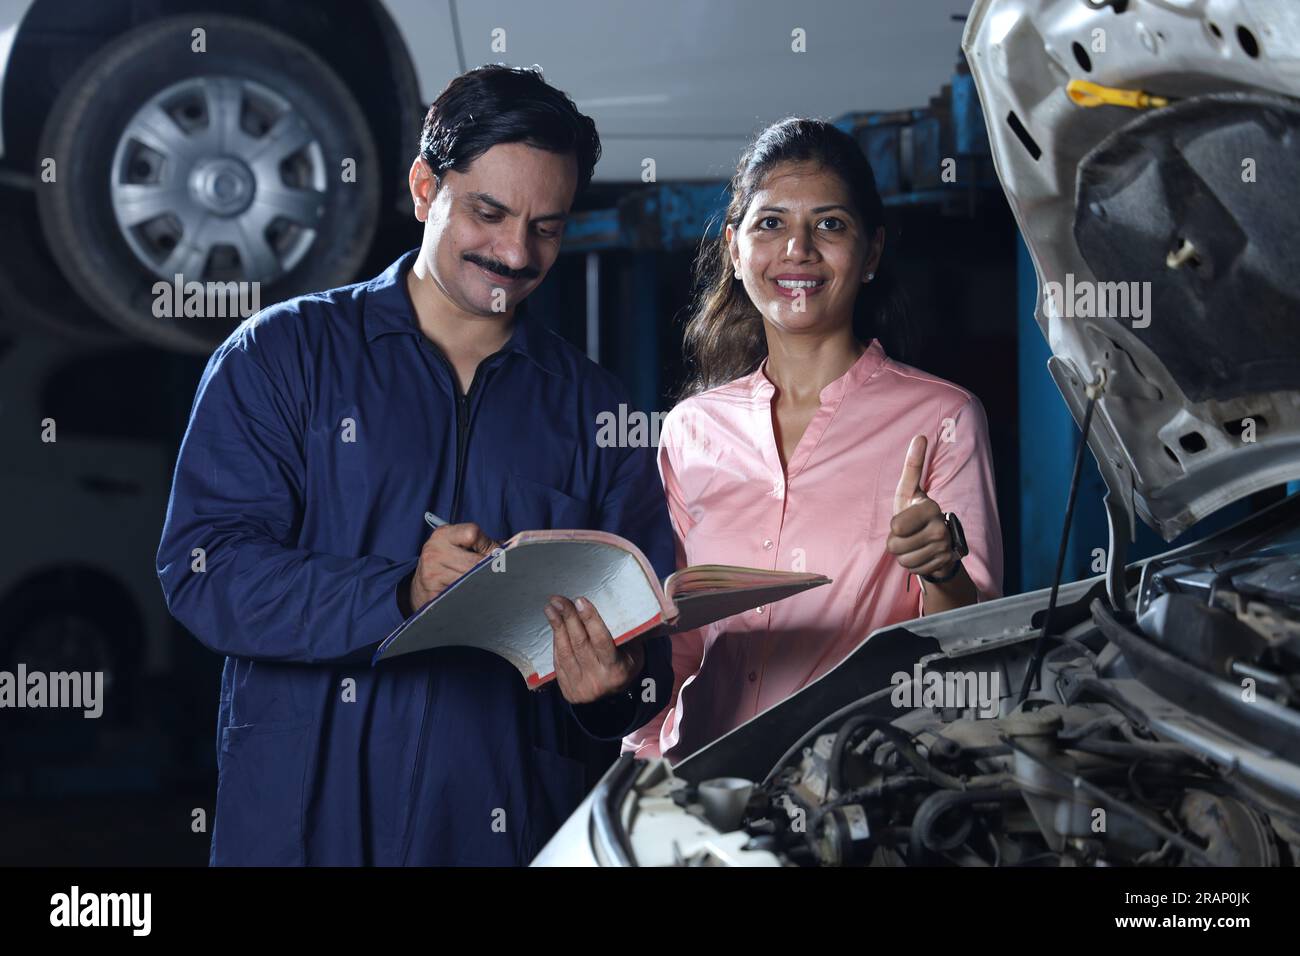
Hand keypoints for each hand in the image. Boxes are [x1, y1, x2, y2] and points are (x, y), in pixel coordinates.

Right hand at [409, 522, 498, 609]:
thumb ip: (484, 544)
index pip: (472, 533)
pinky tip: (473, 595)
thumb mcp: (459, 544)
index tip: (493, 554)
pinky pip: (462, 596)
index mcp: (443, 534)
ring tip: (487, 585)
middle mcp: (434, 551)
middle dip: (490, 570)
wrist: (420, 585)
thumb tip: (513, 549)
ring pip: (471, 582)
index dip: (488, 545)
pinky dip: (472, 597)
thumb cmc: (448, 561)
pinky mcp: (432, 594)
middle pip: (475, 562)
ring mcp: (431, 574)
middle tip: (500, 574)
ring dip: (483, 585)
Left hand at [544, 595, 643, 704]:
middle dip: (568, 618)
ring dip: (556, 627)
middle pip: (579, 643)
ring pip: (565, 651)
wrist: (614, 697)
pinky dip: (556, 641)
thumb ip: (624, 633)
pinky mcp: (567, 689)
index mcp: (617, 669)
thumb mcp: (634, 652)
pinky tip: (554, 625)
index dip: (590, 620)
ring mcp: (580, 686)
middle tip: (559, 600)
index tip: (580, 601)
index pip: (601, 641)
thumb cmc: (625, 665)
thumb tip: (616, 602)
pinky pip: (558, 661)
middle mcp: (597, 680)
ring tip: (551, 608)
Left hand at [886, 435, 957, 579]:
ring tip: (915, 544)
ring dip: (903, 555)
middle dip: (895, 543)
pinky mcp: (943, 563)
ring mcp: (944, 547)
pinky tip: (923, 555)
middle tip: (907, 535)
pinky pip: (913, 570)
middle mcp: (940, 527)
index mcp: (930, 507)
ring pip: (903, 560)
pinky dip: (913, 565)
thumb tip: (920, 436)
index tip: (904, 521)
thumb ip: (912, 466)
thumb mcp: (909, 491)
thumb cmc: (915, 513)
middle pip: (895, 546)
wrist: (937, 542)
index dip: (894, 527)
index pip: (896, 527)